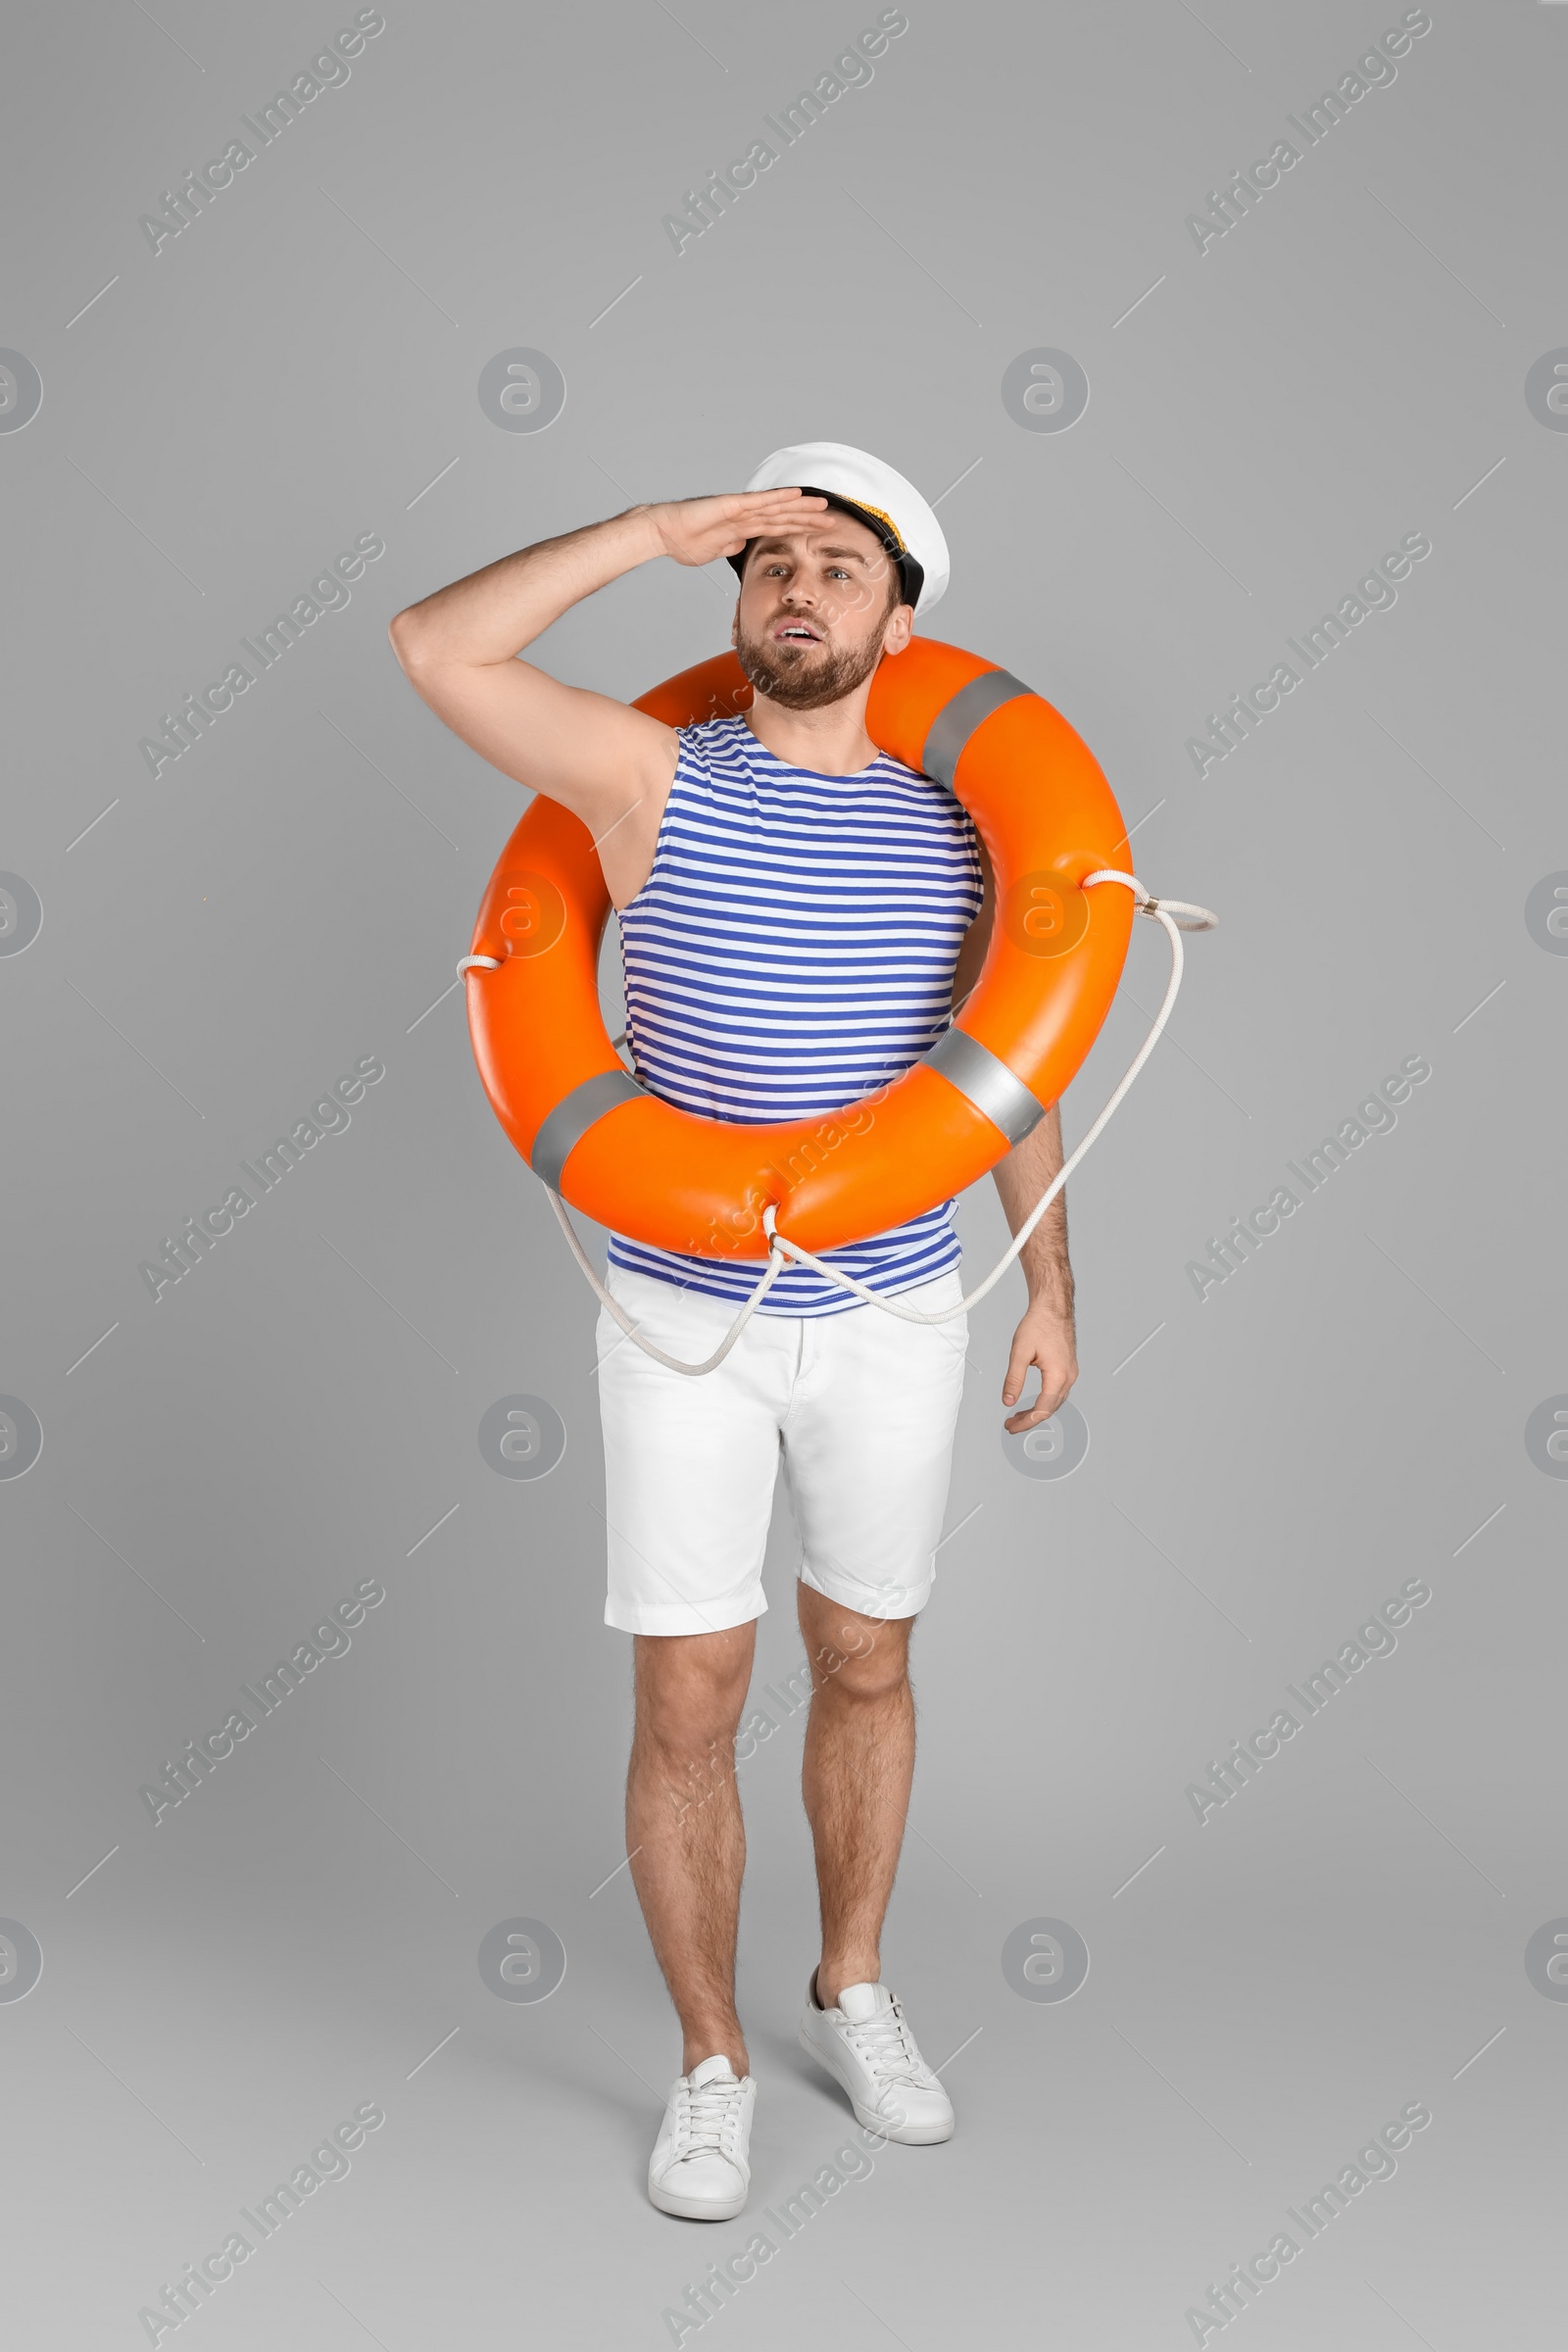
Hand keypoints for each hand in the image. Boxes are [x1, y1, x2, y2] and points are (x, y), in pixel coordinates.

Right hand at [643, 488, 826, 568]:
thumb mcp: (714, 551)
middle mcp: (744, 517)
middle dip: (808, 519)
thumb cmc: (683, 542)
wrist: (664, 533)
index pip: (776, 528)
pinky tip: (796, 495)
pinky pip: (760, 502)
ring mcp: (739, 510)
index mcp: (741, 529)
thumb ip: (730, 546)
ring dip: (801, 507)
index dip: (798, 529)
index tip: (817, 534)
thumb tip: (742, 545)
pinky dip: (779, 498)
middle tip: (832, 520)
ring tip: (824, 506)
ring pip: (777, 508)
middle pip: (783, 517)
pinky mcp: (731, 506)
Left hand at [1001, 1299, 1077, 1433]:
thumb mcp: (1019, 1353)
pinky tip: (1034, 1401)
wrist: (1053, 1307)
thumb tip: (1007, 1401)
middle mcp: (1068, 1377)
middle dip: (1029, 1419)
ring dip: (1037, 1411)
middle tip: (1011, 1424)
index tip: (1011, 1427)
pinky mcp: (1068, 1368)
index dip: (1025, 1422)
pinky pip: (1058, 1392)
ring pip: (1055, 1402)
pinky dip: (1045, 1401)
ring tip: (1018, 1415)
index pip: (1042, 1410)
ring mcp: (1071, 1373)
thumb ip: (1013, 1379)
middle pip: (1050, 1409)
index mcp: (1058, 1375)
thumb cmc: (1039, 1324)